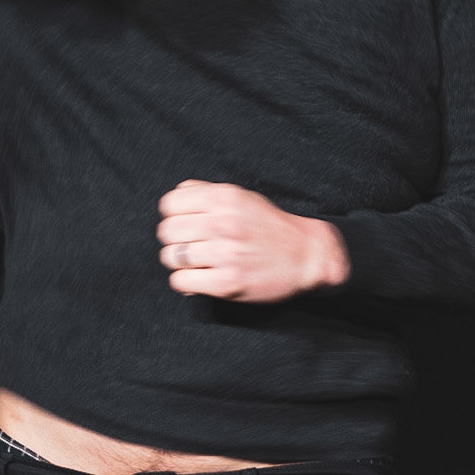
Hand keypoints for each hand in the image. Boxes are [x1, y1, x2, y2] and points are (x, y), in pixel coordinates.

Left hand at [155, 180, 350, 302]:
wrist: (307, 255)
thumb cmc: (269, 225)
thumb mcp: (241, 196)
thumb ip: (206, 192)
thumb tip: (175, 197)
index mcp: (223, 198)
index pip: (169, 204)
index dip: (173, 214)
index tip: (185, 223)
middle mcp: (222, 223)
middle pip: (166, 231)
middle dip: (174, 239)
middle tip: (189, 244)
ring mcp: (225, 254)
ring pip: (171, 257)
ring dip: (179, 262)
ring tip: (196, 262)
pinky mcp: (228, 283)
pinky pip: (181, 282)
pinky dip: (185, 282)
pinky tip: (199, 278)